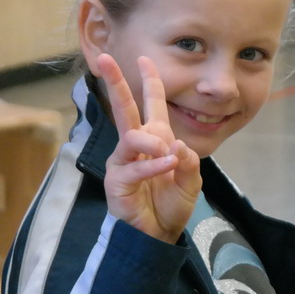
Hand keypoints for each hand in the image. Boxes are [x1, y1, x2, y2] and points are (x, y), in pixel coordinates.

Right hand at [97, 53, 200, 242]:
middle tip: (104, 59)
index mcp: (155, 139)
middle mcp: (135, 146)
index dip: (150, 81)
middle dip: (115, 82)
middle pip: (123, 108)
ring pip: (131, 137)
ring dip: (151, 142)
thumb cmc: (170, 205)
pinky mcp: (117, 181)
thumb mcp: (190, 180)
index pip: (151, 104)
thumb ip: (188, 161)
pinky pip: (135, 167)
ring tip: (166, 154)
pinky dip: (154, 165)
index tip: (146, 59)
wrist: (159, 234)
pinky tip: (166, 165)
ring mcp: (123, 162)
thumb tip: (175, 145)